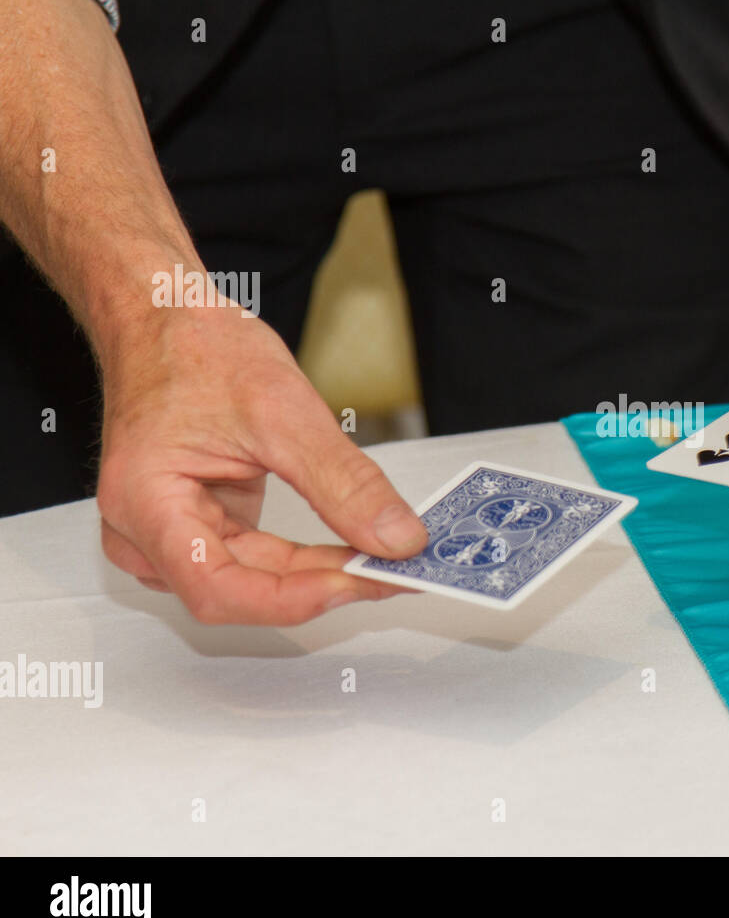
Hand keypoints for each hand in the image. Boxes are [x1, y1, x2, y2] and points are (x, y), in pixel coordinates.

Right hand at [96, 304, 427, 624]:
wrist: (166, 319)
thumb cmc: (193, 348)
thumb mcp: (284, 410)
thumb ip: (343, 483)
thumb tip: (395, 538)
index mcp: (144, 502)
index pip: (216, 587)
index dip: (291, 598)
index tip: (355, 582)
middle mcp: (145, 531)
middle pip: (239, 592)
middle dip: (320, 586)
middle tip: (392, 572)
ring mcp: (173, 533)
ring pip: (253, 583)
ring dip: (318, 576)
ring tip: (381, 561)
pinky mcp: (203, 526)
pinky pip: (258, 561)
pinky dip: (307, 560)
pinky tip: (351, 549)